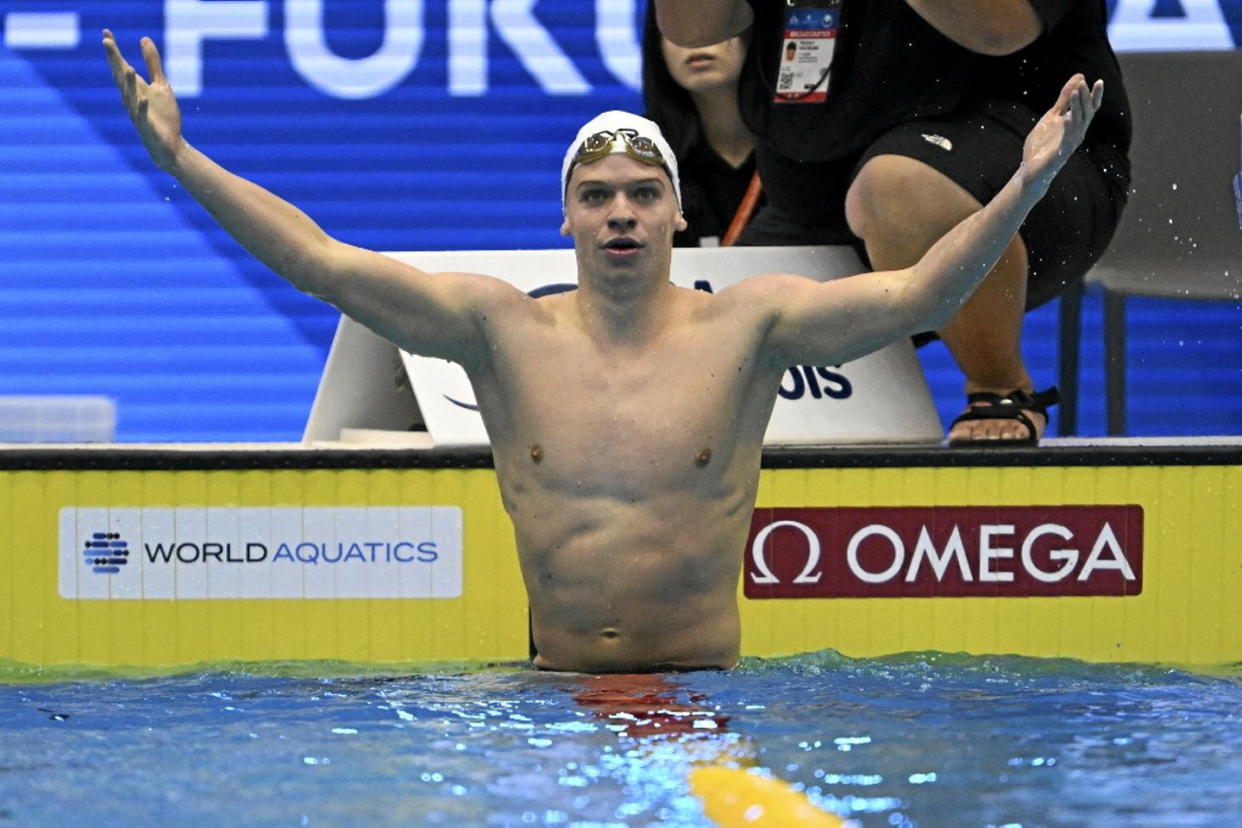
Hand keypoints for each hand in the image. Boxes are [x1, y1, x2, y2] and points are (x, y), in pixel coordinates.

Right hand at [103, 29, 182, 170]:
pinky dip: (142, 108)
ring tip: (128, 67)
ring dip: (129, 83)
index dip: (114, 51)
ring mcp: (137, 114)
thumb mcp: (161, 86)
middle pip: (121, 78)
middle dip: (114, 61)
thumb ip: (152, 64)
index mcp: (135, 89)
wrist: (171, 147)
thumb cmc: (163, 117)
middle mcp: (132, 100)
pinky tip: (144, 99)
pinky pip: (143, 117)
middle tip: (107, 42)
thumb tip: (144, 38)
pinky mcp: (147, 128)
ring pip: (130, 97)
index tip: (106, 32)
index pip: (120, 66)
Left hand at [1020, 73, 1102, 193]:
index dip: (1094, 96)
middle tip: (1083, 84)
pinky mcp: (1060, 155)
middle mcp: (1076, 134)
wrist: (1031, 170)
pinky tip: (1067, 119)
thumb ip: (1064, 100)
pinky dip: (1068, 129)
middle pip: (1085, 113)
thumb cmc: (1043, 144)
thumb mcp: (1052, 117)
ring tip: (1075, 93)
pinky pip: (1067, 140)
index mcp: (1075, 125)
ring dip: (1077, 108)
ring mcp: (1069, 144)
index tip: (1099, 81)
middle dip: (1084, 98)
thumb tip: (1079, 77)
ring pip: (1078, 124)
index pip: (1089, 108)